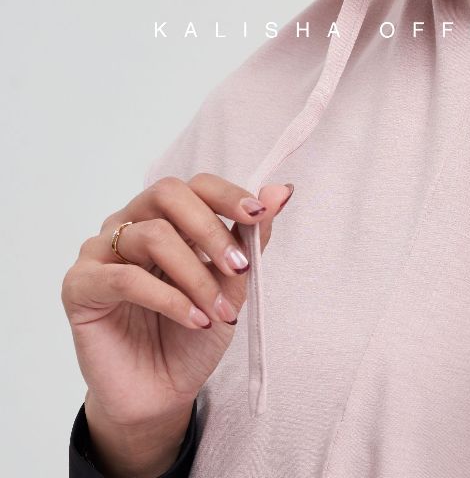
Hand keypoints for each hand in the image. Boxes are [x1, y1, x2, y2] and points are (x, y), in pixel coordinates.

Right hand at [61, 174, 293, 430]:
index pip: (197, 184)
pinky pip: (125, 278)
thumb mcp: (233, 281)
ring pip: (152, 236)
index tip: (258, 216)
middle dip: (211, 229)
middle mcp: (130, 223)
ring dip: (196, 274)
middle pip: (168, 194)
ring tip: (219, 310)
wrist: (163, 391)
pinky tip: (194, 319)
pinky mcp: (79, 286)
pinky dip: (169, 298)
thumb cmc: (195, 328)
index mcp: (167, 216)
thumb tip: (282, 190)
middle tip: (240, 267)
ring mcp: (100, 251)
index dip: (229, 195)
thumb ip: (251, 235)